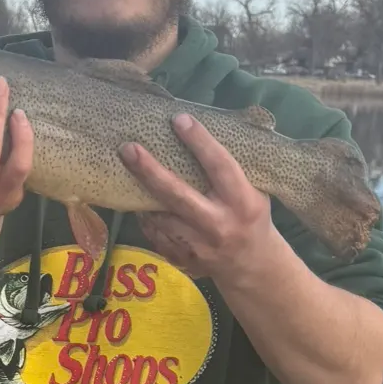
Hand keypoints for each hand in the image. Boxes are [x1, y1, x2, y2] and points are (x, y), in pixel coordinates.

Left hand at [120, 113, 277, 284]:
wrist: (251, 265)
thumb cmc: (250, 216)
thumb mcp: (255, 191)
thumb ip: (229, 169)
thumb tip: (196, 130)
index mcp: (243, 203)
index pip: (219, 166)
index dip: (199, 142)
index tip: (179, 119)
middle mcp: (218, 225)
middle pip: (177, 195)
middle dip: (150, 171)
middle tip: (128, 148)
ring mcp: (198, 246)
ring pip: (160, 216)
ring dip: (143, 194)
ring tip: (128, 171)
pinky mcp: (181, 259)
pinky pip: (155, 233)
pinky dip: (147, 217)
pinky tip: (144, 204)